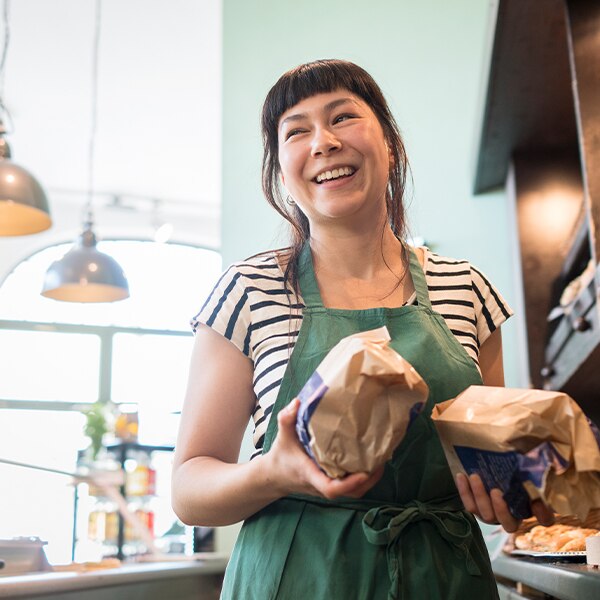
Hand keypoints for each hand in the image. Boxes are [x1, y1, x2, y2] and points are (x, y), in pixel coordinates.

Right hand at [265, 398, 384, 499]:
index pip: (331, 488)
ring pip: (355, 492)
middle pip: (351, 493)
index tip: (364, 472)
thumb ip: (287, 419)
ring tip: (381, 458)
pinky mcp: (333, 484)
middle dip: (369, 480)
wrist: (275, 476)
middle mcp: (322, 485)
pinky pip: (352, 488)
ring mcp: (329, 487)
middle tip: (382, 459)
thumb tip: (297, 402)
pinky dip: (365, 478)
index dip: (349, 483)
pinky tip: (372, 461)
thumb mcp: (282, 435)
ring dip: (371, 479)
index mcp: (311, 475)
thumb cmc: (282, 455)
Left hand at [456, 472, 554, 532]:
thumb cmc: (512, 466)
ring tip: (475, 477)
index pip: (545, 518)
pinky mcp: (477, 509)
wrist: (488, 466)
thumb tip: (547, 465)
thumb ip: (536, 468)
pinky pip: (469, 506)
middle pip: (508, 523)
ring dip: (480, 496)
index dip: (544, 515)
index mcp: (530, 507)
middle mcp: (513, 516)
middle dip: (501, 509)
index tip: (538, 502)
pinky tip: (461, 476)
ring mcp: (493, 515)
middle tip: (496, 490)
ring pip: (485, 515)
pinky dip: (464, 491)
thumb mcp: (525, 465)